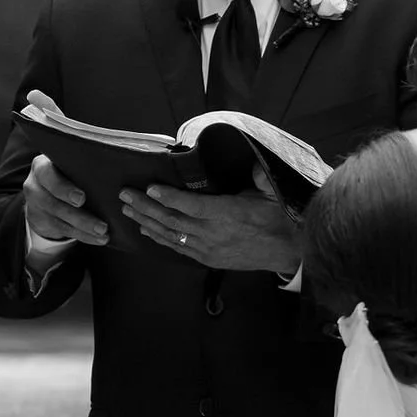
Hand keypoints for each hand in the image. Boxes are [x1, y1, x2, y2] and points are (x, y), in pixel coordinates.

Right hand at [23, 152, 106, 263]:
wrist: (45, 191)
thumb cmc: (66, 173)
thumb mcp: (69, 166)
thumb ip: (83, 167)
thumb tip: (117, 173)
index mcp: (41, 165)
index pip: (46, 174)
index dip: (63, 188)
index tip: (82, 198)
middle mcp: (34, 184)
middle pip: (54, 202)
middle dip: (79, 216)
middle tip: (101, 226)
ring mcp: (36, 205)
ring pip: (59, 220)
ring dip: (84, 229)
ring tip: (104, 233)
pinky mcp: (41, 221)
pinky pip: (63, 230)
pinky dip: (83, 236)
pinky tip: (99, 239)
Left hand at [119, 184, 306, 271]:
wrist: (291, 252)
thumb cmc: (282, 218)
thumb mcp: (274, 193)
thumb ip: (259, 175)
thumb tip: (251, 157)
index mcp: (230, 214)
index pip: (192, 206)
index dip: (169, 197)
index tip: (150, 188)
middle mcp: (215, 234)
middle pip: (173, 220)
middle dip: (145, 206)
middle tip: (125, 194)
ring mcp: (209, 249)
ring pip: (171, 235)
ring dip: (146, 221)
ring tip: (127, 209)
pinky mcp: (208, 259)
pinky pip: (178, 248)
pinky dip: (159, 237)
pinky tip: (145, 229)